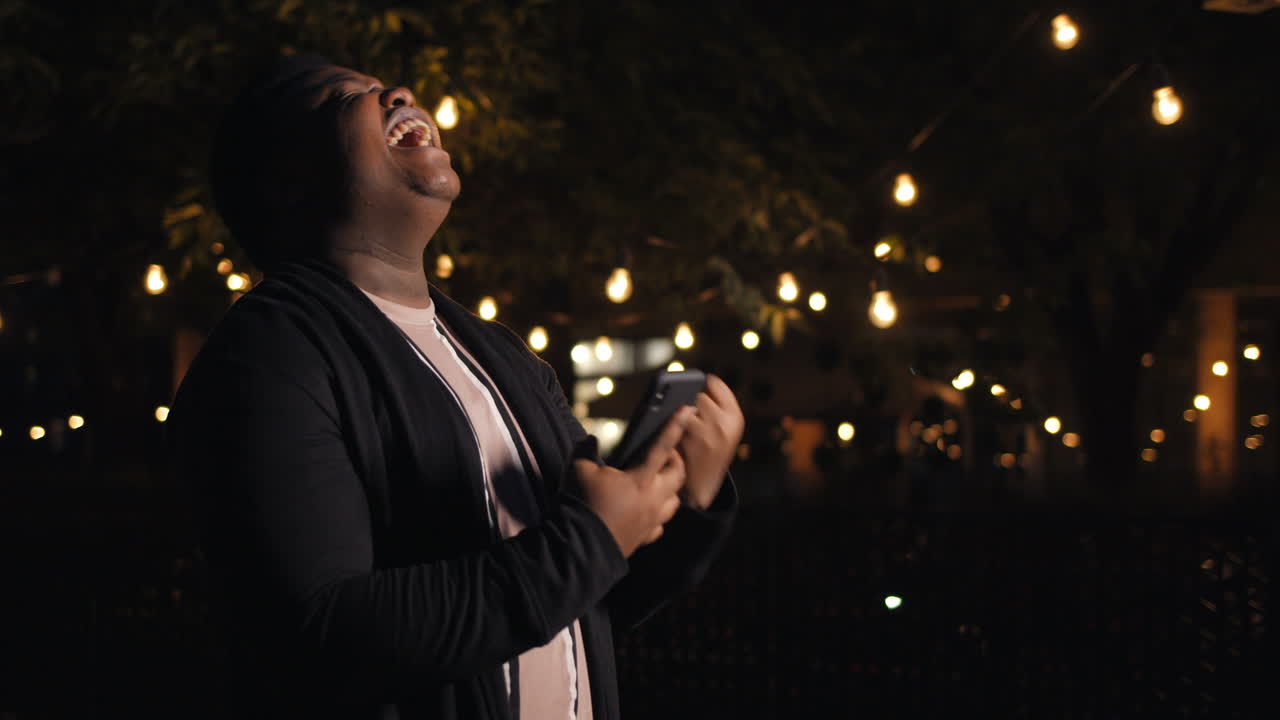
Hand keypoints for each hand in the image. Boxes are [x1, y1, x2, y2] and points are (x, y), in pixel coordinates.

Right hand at [574, 406, 692, 557]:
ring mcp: (652, 520)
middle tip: (664, 454)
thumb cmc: (583, 505)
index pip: (662, 446)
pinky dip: (657, 515)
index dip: (674, 425)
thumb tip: (591, 440)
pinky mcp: (646, 537)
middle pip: (678, 474)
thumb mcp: (579, 470)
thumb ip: (587, 450)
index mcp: (641, 478)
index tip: (686, 409)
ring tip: (658, 482)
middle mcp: (653, 498)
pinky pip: (660, 524)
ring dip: (670, 489)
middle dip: (675, 461)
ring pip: (675, 501)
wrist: (582, 548)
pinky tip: (647, 511)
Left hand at [677, 374, 743, 509]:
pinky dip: (672, 425)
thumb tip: (691, 381)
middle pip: (698, 394)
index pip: (714, 382)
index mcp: (735, 417)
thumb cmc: (713, 450)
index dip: (704, 384)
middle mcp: (721, 423)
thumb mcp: (727, 429)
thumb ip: (717, 406)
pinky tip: (676, 435)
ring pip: (684, 408)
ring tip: (687, 427)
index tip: (699, 386)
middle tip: (694, 413)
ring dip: (681, 413)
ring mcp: (702, 433)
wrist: (703, 484)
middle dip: (692, 400)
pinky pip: (673, 421)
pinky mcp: (683, 442)